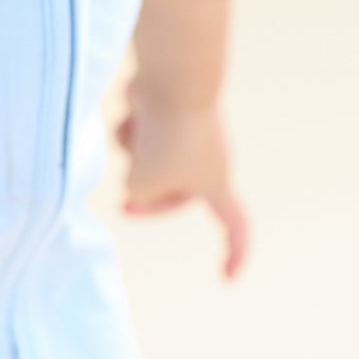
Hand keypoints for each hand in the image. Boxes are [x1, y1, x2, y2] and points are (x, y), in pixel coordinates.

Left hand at [113, 76, 251, 281]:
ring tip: (138, 135)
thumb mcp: (145, 182)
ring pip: (149, 162)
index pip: (235, 227)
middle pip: (173, 195)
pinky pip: (141, 134)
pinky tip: (133, 112)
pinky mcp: (167, 114)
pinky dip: (131, 129)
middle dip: (145, 198)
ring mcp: (189, 136)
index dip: (233, 254)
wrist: (172, 80)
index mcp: (216, 184)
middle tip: (123, 206)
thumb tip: (133, 176)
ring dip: (134, 154)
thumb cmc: (165, 136)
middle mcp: (208, 161)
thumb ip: (137, 192)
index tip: (225, 278)